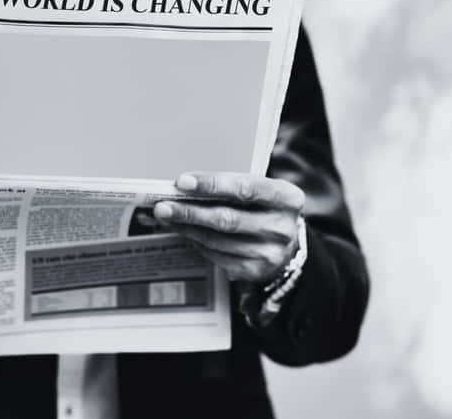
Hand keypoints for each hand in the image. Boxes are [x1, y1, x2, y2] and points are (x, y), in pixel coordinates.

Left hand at [153, 172, 304, 282]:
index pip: (246, 188)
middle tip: (162, 206)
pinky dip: (196, 242)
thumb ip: (235, 187)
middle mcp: (282, 227)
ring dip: (187, 228)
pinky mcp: (255, 270)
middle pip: (228, 219)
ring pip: (218, 240)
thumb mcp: (264, 193)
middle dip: (190, 211)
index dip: (212, 184)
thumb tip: (186, 185)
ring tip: (166, 218)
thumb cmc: (267, 209)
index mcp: (288, 198)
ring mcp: (270, 253)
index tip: (182, 182)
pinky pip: (217, 255)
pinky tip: (184, 232)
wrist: (288, 247)